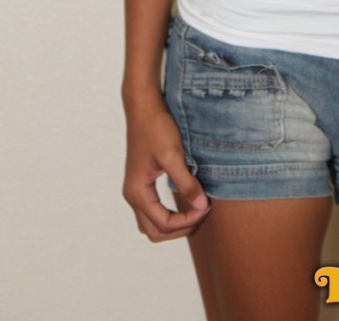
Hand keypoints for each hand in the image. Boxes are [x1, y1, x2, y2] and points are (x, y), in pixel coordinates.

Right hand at [123, 96, 209, 240]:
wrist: (143, 107)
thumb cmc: (155, 128)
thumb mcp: (173, 156)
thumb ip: (186, 183)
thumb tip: (201, 207)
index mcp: (137, 193)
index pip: (163, 224)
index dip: (187, 221)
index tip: (206, 208)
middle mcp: (132, 195)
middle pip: (155, 231)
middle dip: (179, 228)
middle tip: (201, 213)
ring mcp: (135, 189)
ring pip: (151, 222)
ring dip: (173, 223)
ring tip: (194, 210)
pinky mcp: (141, 181)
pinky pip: (152, 209)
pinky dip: (168, 212)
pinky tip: (185, 199)